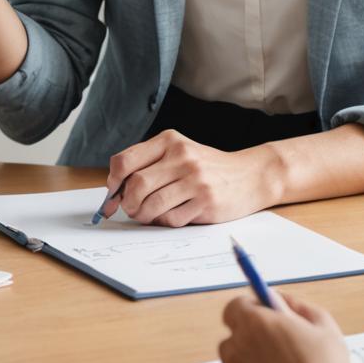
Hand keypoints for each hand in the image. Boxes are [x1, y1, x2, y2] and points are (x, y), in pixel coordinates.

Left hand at [104, 130, 279, 225]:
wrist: (250, 175)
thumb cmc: (207, 167)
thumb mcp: (179, 153)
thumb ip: (150, 165)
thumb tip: (115, 191)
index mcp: (169, 141)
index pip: (125, 161)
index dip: (113, 182)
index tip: (113, 194)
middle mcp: (181, 156)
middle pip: (136, 185)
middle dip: (128, 204)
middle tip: (131, 210)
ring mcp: (195, 179)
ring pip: (151, 204)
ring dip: (144, 216)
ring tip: (148, 215)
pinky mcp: (205, 201)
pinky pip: (172, 219)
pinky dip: (165, 222)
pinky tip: (172, 216)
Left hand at [217, 293, 357, 362]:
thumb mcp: (323, 326)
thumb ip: (297, 305)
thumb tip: (280, 299)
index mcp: (255, 322)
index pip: (234, 306)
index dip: (250, 310)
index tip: (263, 317)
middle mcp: (236, 346)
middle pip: (234, 335)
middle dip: (251, 339)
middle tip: (277, 350)